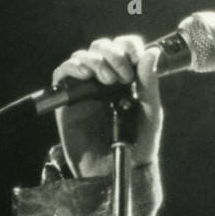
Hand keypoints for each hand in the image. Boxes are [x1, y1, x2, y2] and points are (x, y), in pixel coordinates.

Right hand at [52, 35, 163, 178]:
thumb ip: (150, 84)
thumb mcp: (150, 114)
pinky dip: (71, 67)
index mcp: (127, 78)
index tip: (135, 58)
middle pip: (102, 47)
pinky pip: (63, 73)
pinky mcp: (68, 100)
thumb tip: (151, 53)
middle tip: (122, 76)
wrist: (118, 170)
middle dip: (112, 54)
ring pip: (83, 56)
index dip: (128, 46)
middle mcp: (105, 79)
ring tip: (107, 81)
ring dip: (95, 60)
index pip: (124, 48)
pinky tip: (84, 75)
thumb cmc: (137, 145)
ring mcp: (86, 88)